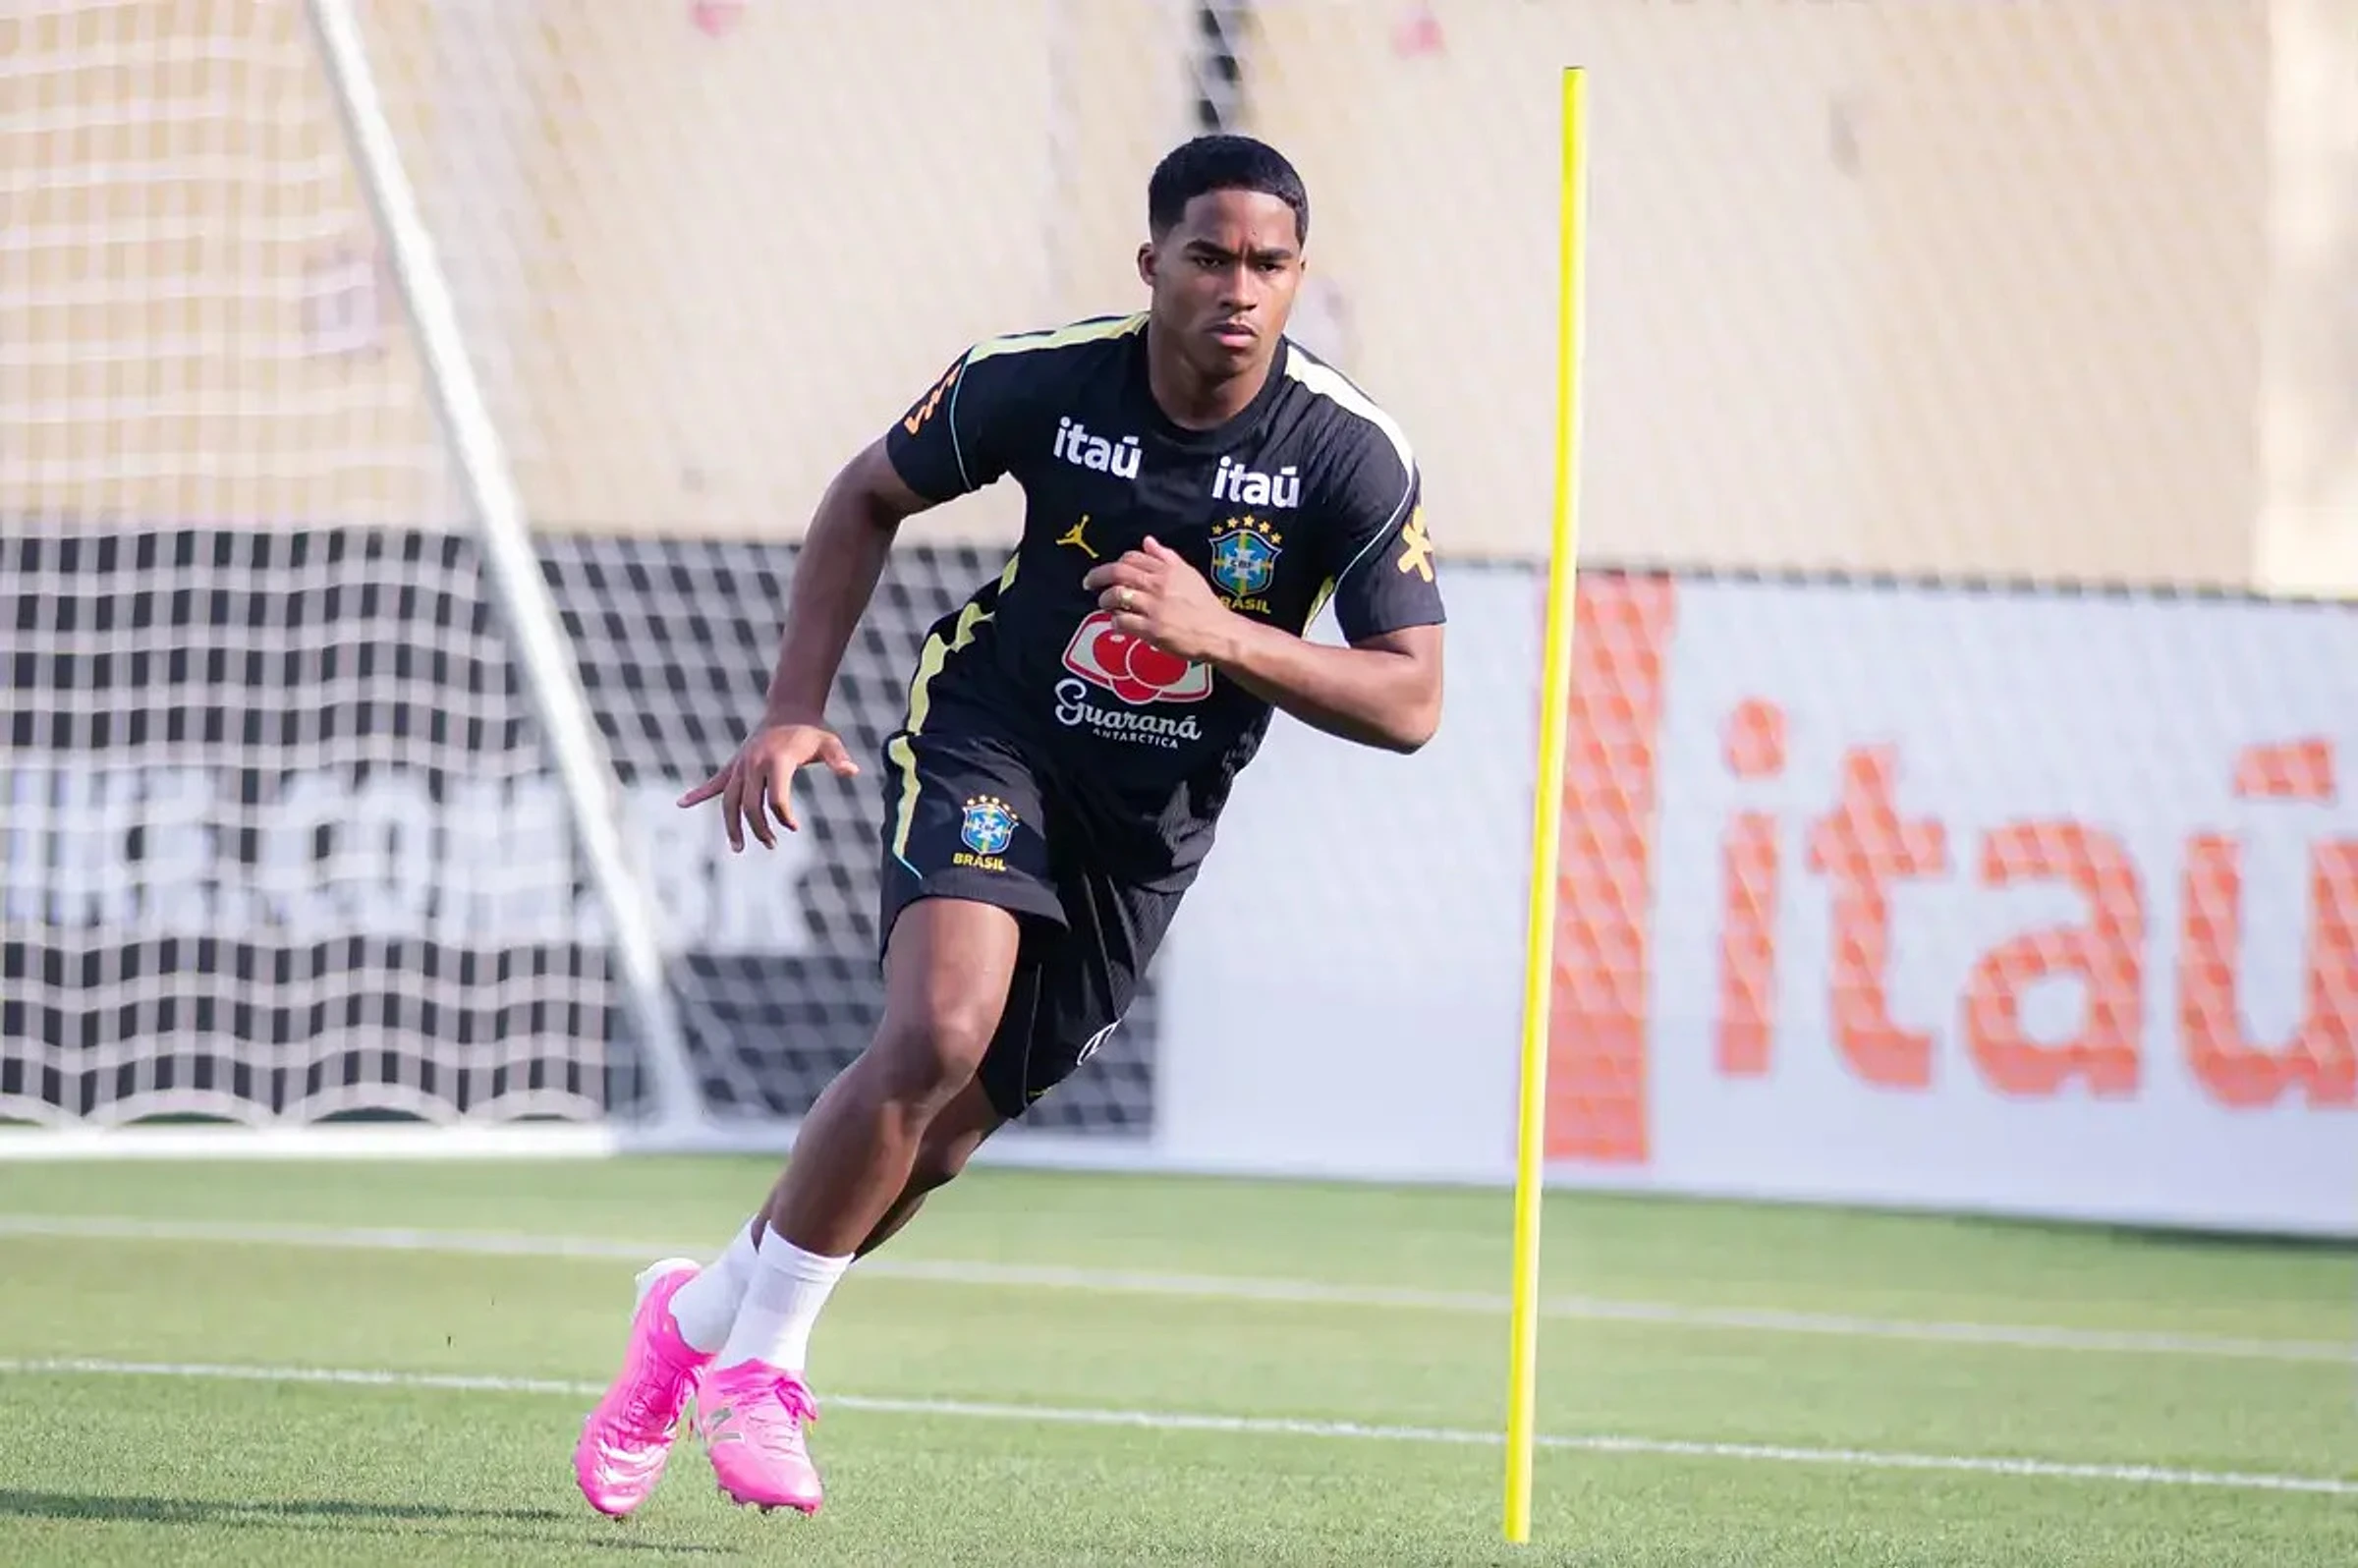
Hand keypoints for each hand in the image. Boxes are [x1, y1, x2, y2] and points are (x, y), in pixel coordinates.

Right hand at [677, 719, 860, 852]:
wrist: (790, 709)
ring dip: (732, 825)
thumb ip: (838, 759)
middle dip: (759, 828)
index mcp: (776, 761)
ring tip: (738, 847)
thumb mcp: (830, 744)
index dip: (784, 816)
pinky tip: (682, 803)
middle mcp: (754, 764)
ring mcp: (741, 765)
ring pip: (729, 800)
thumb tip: (852, 771)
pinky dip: (698, 793)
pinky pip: (714, 782)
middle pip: (749, 805)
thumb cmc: (812, 731)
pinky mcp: (735, 765)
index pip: (775, 799)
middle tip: (772, 844)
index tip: (794, 827)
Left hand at [1081, 536, 1234, 663]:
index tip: (1111, 570)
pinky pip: (1122, 621)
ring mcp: (1153, 607)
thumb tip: (1147, 540)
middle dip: (1098, 576)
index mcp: (1166, 570)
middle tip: (1088, 583)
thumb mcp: (1189, 574)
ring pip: (1116, 596)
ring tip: (1104, 604)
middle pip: (1118, 573)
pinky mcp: (1151, 629)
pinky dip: (1115, 621)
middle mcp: (1157, 585)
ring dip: (1105, 600)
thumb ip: (1167, 557)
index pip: (1133, 557)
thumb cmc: (1204, 604)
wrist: (1218, 632)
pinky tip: (1117, 624)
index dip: (1117, 562)